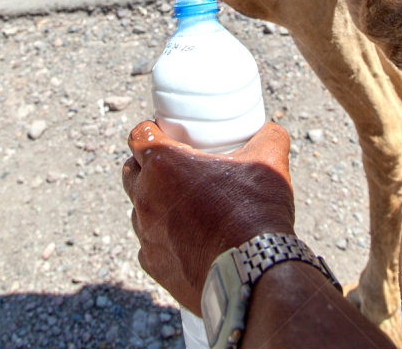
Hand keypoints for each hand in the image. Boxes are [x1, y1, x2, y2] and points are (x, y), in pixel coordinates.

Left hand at [122, 121, 294, 314]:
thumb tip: (270, 132)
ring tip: (183, 204)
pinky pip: (148, 244)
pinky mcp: (153, 264)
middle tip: (174, 166)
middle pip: (130, 171)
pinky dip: (162, 238)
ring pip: (138, 209)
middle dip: (145, 164)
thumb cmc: (254, 211)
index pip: (138, 135)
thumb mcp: (268, 160)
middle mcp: (146, 197)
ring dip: (153, 202)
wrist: (254, 271)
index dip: (150, 130)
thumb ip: (268, 136)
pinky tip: (186, 238)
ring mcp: (147, 233)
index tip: (164, 133)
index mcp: (163, 164)